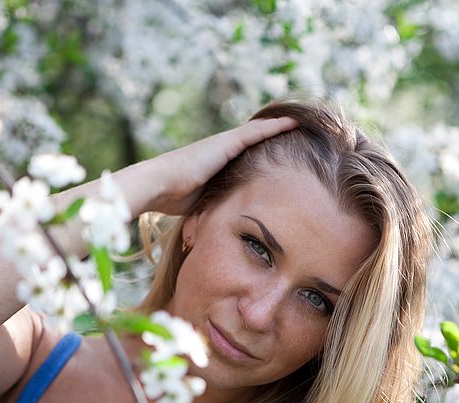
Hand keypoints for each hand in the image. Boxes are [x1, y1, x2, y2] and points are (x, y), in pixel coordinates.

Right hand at [131, 117, 297, 216]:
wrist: (157, 186)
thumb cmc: (171, 199)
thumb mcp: (201, 204)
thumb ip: (214, 205)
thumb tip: (221, 224)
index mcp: (217, 163)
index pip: (245, 154)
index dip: (262, 151)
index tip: (281, 152)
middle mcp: (221, 148)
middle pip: (254, 138)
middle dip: (274, 133)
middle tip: (297, 130)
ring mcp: (223, 143)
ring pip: (258, 131)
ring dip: (279, 127)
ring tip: (302, 122)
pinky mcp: (225, 143)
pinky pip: (257, 132)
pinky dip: (275, 127)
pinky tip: (293, 123)